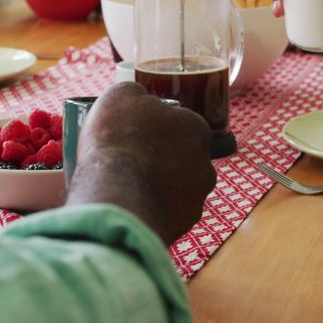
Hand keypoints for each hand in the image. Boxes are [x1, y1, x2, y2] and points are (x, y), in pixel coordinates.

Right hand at [68, 83, 216, 243]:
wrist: (116, 196)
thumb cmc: (119, 139)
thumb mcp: (120, 96)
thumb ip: (137, 95)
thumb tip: (140, 101)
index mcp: (197, 130)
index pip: (180, 125)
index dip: (154, 129)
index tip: (134, 135)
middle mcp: (206, 166)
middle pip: (181, 159)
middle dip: (160, 160)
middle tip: (129, 161)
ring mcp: (196, 200)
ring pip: (176, 191)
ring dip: (156, 189)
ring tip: (127, 189)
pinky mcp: (183, 227)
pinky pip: (165, 216)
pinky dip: (150, 212)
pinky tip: (129, 208)